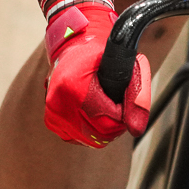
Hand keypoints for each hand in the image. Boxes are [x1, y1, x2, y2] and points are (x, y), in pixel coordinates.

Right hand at [43, 4, 150, 146]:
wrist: (71, 49)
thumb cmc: (99, 55)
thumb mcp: (124, 65)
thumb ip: (137, 94)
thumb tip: (137, 129)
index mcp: (72, 86)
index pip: (109, 121)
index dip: (123, 113)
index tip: (124, 100)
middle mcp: (58, 103)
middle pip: (100, 133)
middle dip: (115, 123)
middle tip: (118, 105)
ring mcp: (52, 114)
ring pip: (91, 139)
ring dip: (104, 128)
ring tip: (106, 108)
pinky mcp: (51, 121)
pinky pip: (78, 138)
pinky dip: (90, 130)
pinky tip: (92, 113)